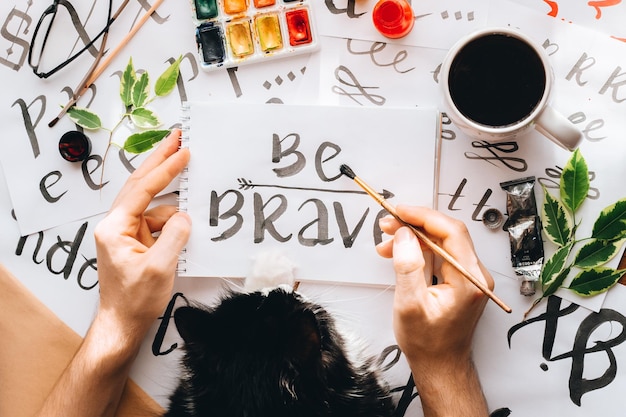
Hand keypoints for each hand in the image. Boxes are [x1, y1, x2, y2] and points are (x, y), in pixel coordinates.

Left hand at [93, 129, 190, 336]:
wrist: (122, 324)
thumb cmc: (135, 300)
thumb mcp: (159, 268)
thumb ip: (174, 236)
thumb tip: (184, 216)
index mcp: (115, 228)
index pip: (142, 189)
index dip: (165, 169)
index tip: (183, 151)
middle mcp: (116, 225)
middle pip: (139, 184)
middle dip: (159, 161)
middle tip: (177, 138)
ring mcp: (125, 233)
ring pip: (150, 203)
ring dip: (171, 197)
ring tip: (190, 183)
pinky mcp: (135, 242)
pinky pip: (156, 221)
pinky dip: (172, 218)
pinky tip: (186, 221)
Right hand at [376, 205, 491, 415]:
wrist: (440, 365)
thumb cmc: (427, 343)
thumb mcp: (410, 305)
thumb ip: (408, 266)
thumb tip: (405, 234)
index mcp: (468, 280)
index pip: (450, 232)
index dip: (423, 216)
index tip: (399, 211)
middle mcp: (475, 276)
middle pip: (446, 233)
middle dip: (415, 225)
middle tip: (387, 225)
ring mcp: (470, 278)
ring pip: (442, 242)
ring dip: (414, 237)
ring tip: (387, 242)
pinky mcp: (461, 281)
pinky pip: (441, 254)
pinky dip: (420, 249)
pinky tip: (400, 252)